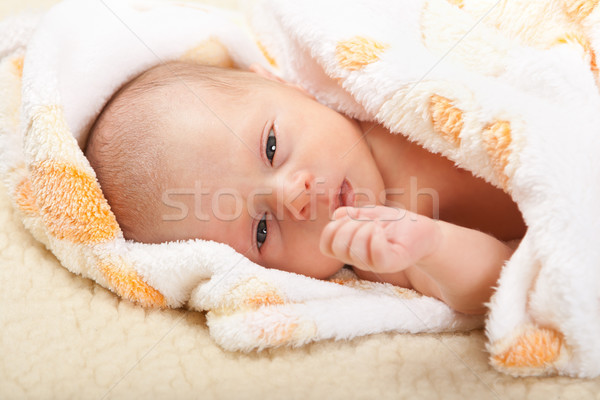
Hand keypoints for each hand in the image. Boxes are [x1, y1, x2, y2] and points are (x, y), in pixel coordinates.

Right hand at [319, 206, 441, 273]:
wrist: (424, 232)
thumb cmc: (396, 224)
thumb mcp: (370, 214)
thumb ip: (352, 214)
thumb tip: (337, 215)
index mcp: (351, 249)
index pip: (325, 245)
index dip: (331, 229)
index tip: (349, 219)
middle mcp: (360, 259)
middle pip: (337, 247)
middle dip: (348, 226)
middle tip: (367, 221)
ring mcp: (376, 263)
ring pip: (354, 250)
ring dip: (364, 229)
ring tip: (378, 226)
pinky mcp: (393, 263)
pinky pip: (376, 254)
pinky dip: (376, 236)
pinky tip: (383, 230)